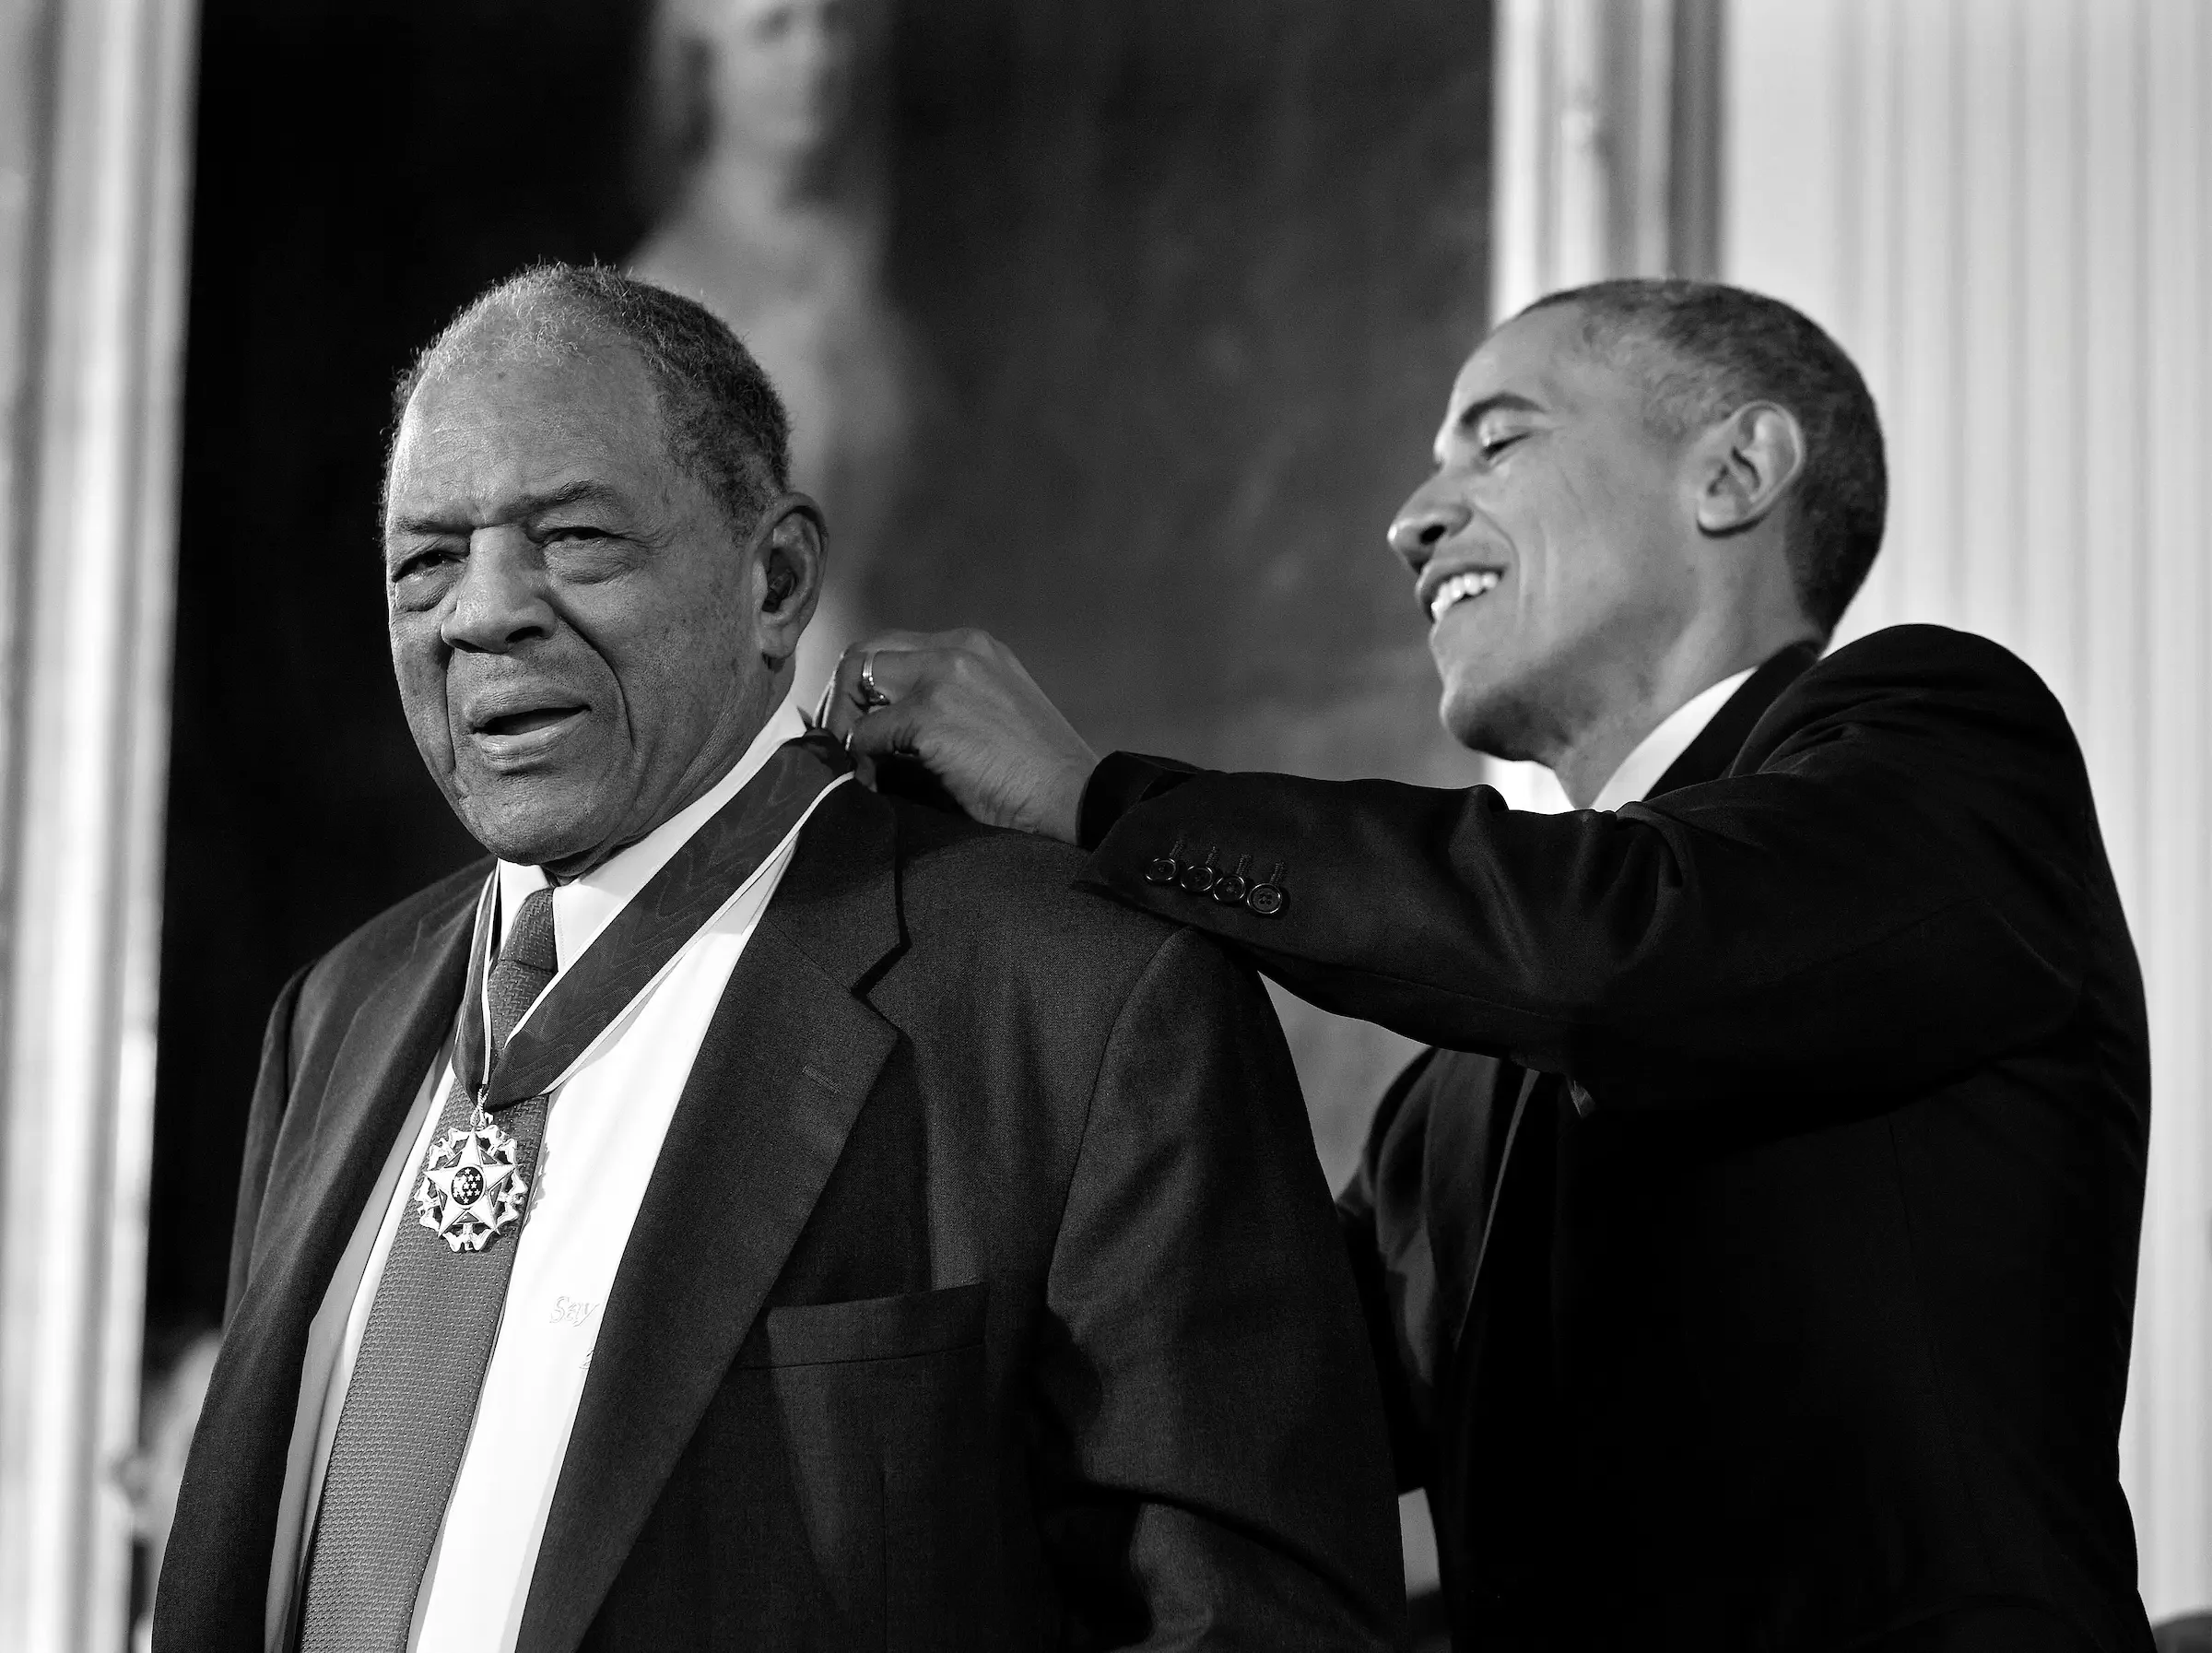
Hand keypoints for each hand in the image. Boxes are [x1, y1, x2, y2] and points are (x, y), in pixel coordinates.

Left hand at [825, 629, 1097, 843]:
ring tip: (856, 763)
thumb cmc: (1037, 771)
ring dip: (845, 724)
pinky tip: (874, 783)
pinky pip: (866, 733)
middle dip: (842, 696)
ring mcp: (942, 679)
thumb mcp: (994, 709)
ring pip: (857, 682)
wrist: (1074, 797)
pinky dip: (861, 759)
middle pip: (865, 652)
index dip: (866, 685)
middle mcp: (956, 649)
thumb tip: (880, 721)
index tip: (860, 723)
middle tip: (841, 741)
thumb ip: (946, 696)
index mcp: (973, 646)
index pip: (893, 647)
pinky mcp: (930, 717)